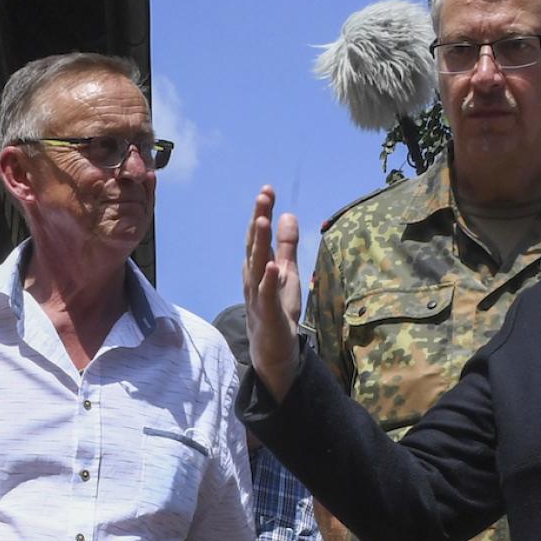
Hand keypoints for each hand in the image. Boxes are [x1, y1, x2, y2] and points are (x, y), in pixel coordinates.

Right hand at [241, 187, 303, 397]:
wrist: (273, 350)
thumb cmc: (278, 310)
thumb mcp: (287, 273)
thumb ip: (287, 245)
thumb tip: (288, 214)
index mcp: (258, 267)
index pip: (258, 236)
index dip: (262, 213)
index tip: (267, 190)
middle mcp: (253, 278)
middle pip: (255, 245)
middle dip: (258, 219)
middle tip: (263, 195)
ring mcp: (257, 296)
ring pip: (257, 266)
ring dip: (259, 244)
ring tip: (263, 220)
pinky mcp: (267, 314)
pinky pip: (266, 295)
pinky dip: (268, 280)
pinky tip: (272, 266)